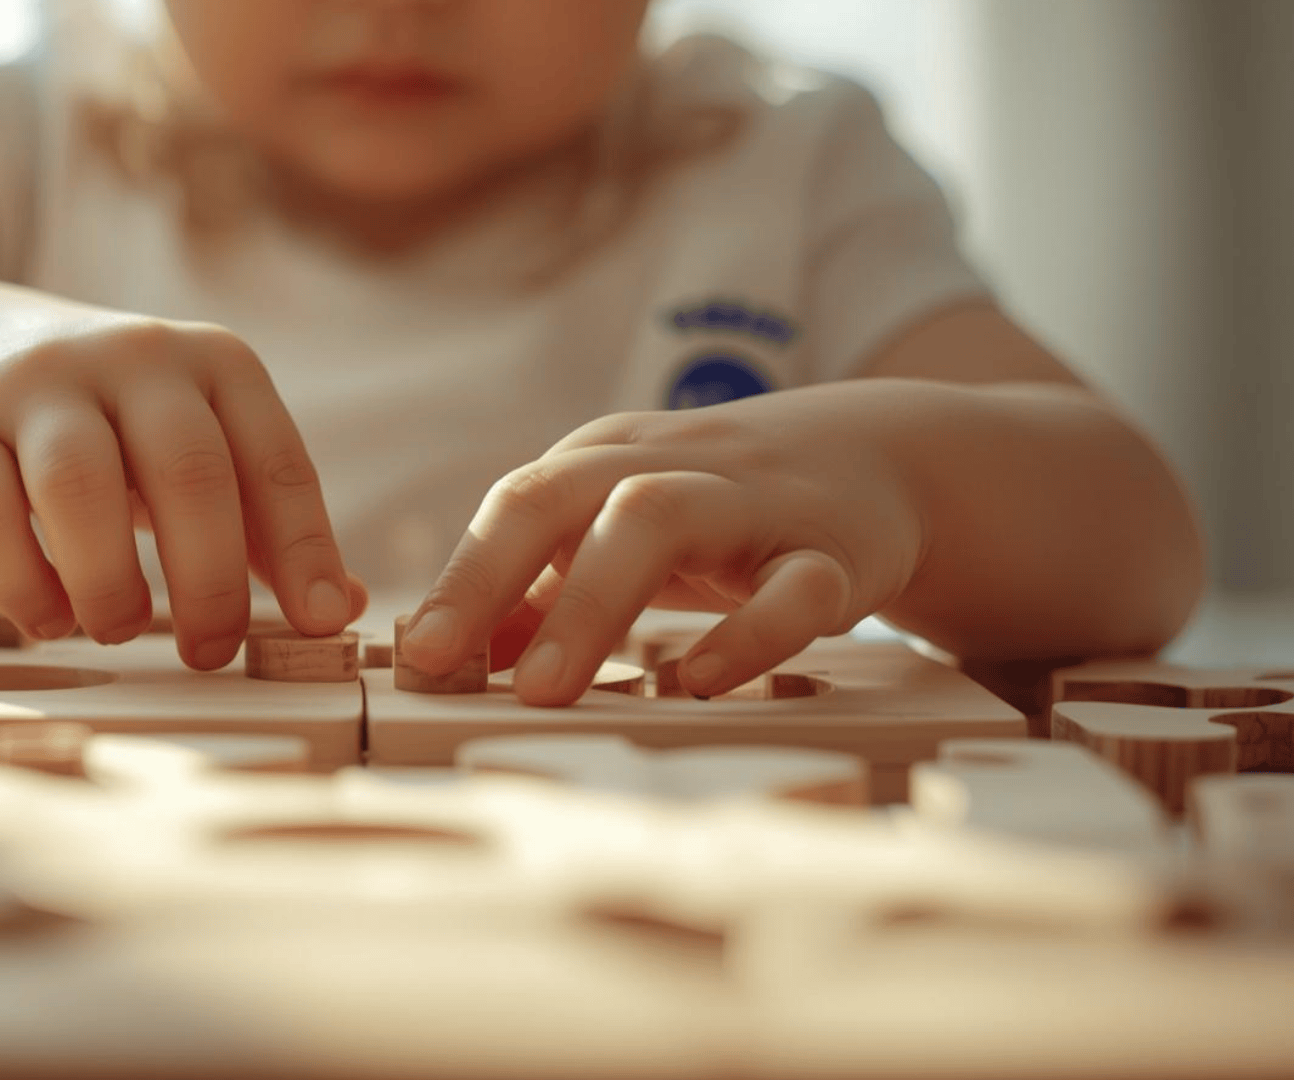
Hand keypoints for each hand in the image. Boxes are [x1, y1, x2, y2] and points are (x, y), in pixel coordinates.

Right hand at [0, 286, 363, 667]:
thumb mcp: (194, 447)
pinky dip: (21, 585)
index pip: (274, 460)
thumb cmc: (108, 424)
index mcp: (213, 365)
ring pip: (80, 487)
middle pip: (187, 472)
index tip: (318, 624)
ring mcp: (38, 385)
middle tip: (209, 652)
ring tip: (118, 630)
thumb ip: (263, 526)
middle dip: (209, 580)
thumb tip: (339, 609)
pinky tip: (49, 619)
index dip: (304, 547)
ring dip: (109, 583)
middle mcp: (134, 358)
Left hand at [399, 386, 924, 703]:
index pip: (515, 505)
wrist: (879, 460)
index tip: (413, 654)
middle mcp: (668, 468)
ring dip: (593, 603)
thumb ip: (534, 593)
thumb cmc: (718, 515)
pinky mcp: (835, 555)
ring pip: (662, 521)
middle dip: (496, 576)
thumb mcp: (618, 534)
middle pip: (568, 499)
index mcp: (603, 463)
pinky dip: (747, 636)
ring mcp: (752, 505)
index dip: (460, 575)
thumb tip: (442, 659)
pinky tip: (697, 682)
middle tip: (448, 665)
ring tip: (546, 688)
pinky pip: (795, 589)